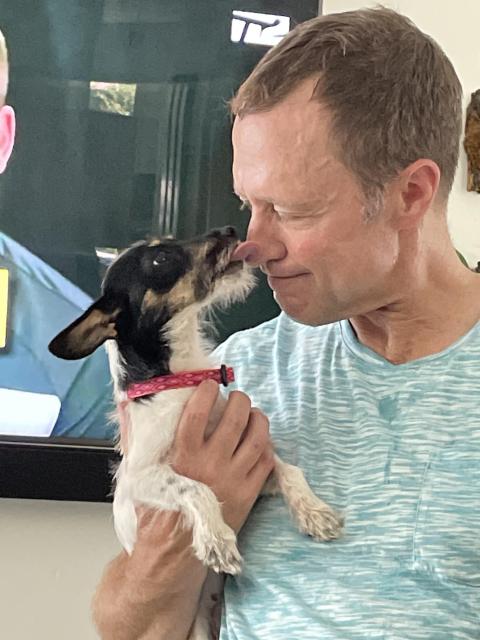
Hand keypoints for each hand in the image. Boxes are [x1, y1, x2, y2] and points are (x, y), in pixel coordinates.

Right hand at [117, 380, 273, 531]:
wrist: (173, 552)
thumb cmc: (156, 512)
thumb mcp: (140, 473)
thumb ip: (136, 438)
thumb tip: (129, 407)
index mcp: (183, 458)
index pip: (198, 414)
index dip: (206, 393)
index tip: (209, 385)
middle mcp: (212, 466)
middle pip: (235, 420)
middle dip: (239, 401)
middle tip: (236, 396)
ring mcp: (234, 480)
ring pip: (256, 438)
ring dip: (258, 419)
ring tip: (253, 413)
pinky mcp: (249, 494)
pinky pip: (266, 461)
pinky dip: (266, 445)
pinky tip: (259, 440)